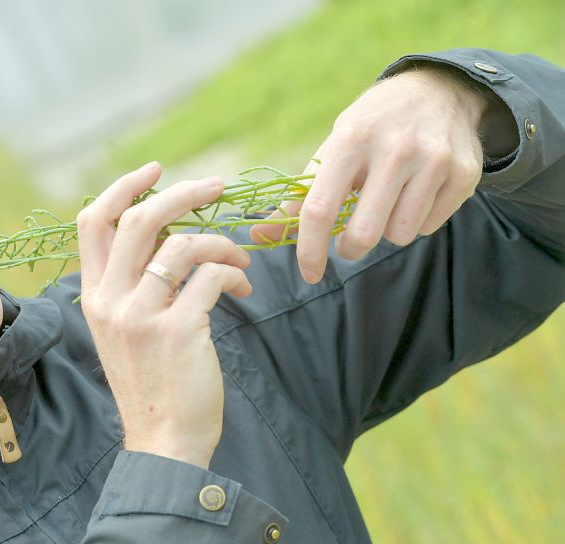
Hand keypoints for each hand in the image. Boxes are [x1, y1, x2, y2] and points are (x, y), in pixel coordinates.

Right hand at [77, 161, 251, 468]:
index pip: (91, 222)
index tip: (155, 170)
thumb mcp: (125, 330)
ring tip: (240, 261)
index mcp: (94, 295)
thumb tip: (167, 235)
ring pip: (183, 245)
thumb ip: (134, 283)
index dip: (122, 187)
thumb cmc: (152, 382)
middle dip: (182, 193)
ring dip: (221, 243)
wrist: (163, 441)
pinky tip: (242, 290)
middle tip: (218, 186)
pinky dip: (234, 274)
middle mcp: (109, 300)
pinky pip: (211, 277)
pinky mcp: (177, 330)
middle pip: (138, 219)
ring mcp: (140, 316)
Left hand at [250, 67, 487, 282]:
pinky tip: (414, 194)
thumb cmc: (371, 128)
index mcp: (351, 139)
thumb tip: (259, 235)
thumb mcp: (332, 150)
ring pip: (399, 235)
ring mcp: (434, 160)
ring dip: (386, 232)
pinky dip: (415, 222)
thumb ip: (298, 197)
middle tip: (349, 242)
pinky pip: (428, 227)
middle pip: (363, 234)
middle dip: (351, 248)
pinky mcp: (464, 173)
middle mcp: (395, 147)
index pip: (320, 210)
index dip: (309, 250)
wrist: (439, 90)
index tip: (310, 273)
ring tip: (386, 204)